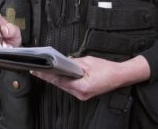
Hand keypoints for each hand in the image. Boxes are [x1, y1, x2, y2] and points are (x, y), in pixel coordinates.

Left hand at [31, 55, 150, 100]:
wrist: (120, 76)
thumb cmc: (107, 69)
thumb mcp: (88, 62)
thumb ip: (73, 62)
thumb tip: (63, 61)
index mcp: (81, 86)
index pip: (59, 80)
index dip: (47, 75)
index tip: (37, 71)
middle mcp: (81, 94)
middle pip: (60, 85)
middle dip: (50, 77)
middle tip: (38, 70)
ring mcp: (83, 95)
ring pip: (65, 86)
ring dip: (57, 79)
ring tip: (46, 72)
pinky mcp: (84, 93)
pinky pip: (71, 87)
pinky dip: (65, 81)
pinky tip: (60, 75)